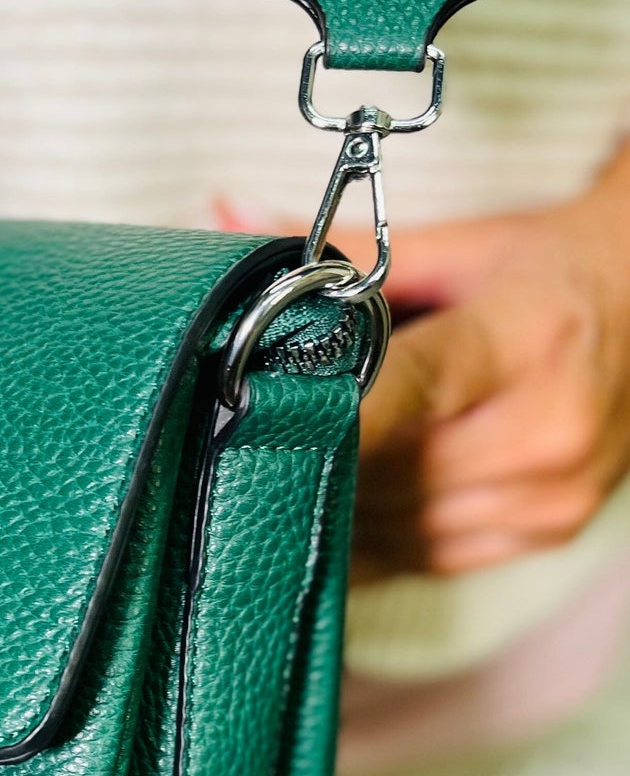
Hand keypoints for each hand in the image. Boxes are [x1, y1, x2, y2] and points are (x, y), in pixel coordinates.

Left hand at [220, 149, 629, 578]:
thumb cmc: (545, 273)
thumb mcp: (453, 249)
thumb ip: (337, 255)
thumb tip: (222, 219)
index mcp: (525, 338)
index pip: (404, 388)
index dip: (322, 411)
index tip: (249, 416)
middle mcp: (548, 426)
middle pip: (389, 470)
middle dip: (314, 453)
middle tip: (246, 436)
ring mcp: (554, 492)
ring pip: (399, 525)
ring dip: (339, 502)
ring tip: (295, 463)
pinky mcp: (549, 531)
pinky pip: (429, 556)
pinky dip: (378, 534)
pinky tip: (345, 503)